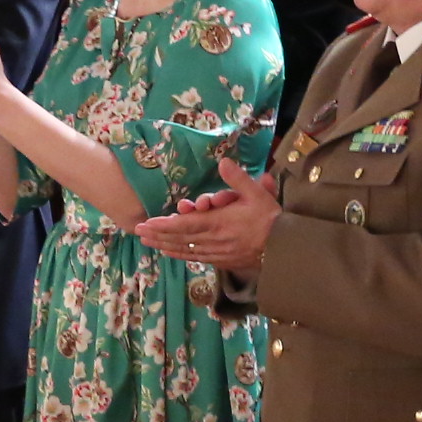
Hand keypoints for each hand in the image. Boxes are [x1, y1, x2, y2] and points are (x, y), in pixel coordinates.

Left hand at [138, 155, 281, 269]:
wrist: (283, 248)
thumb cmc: (269, 219)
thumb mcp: (256, 194)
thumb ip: (238, 178)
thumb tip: (223, 162)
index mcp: (218, 222)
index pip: (184, 224)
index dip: (164, 224)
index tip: (146, 223)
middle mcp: (212, 239)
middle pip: (179, 238)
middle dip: (158, 235)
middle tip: (139, 232)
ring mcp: (215, 252)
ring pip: (184, 249)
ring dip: (165, 246)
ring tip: (149, 242)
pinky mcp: (221, 260)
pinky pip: (195, 258)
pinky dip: (180, 254)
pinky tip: (171, 253)